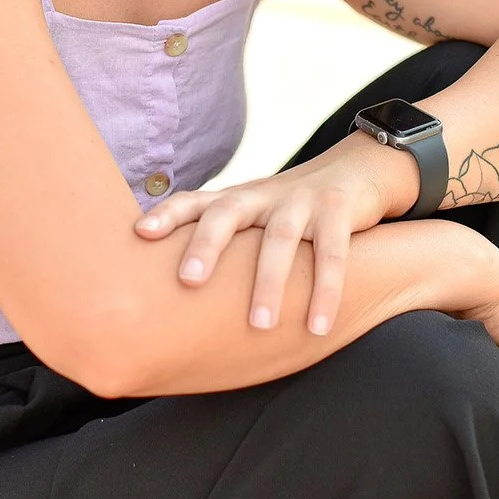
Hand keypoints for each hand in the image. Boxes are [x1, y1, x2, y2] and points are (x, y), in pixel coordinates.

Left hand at [134, 136, 413, 334]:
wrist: (356, 171)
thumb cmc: (291, 209)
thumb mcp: (255, 215)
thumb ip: (224, 242)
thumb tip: (175, 292)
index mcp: (237, 199)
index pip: (194, 201)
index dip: (167, 215)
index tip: (141, 233)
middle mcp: (262, 195)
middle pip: (228, 213)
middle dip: (206, 244)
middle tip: (188, 280)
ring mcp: (300, 201)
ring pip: (280, 239)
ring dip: (268, 282)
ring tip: (259, 326)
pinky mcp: (338, 211)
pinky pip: (331, 254)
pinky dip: (325, 291)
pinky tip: (317, 326)